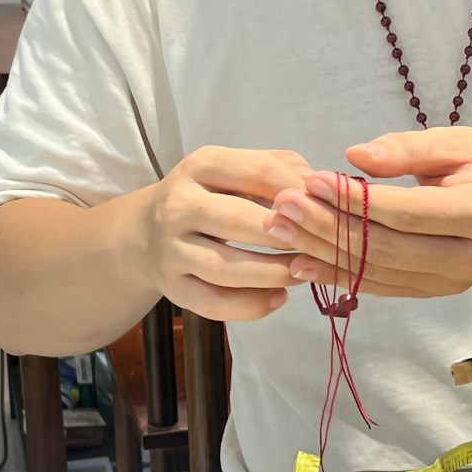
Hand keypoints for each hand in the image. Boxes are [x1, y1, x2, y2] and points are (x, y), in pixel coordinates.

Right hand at [135, 146, 312, 319]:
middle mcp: (178, 205)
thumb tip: (317, 180)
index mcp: (199, 166)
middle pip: (241, 221)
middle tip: (320, 245)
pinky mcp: (172, 288)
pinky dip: (252, 306)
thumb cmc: (207, 197)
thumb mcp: (232, 169)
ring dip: (274, 273)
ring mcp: (171, 249)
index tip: (327, 204)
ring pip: (228, 268)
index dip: (299, 190)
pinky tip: (279, 297)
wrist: (144, 233)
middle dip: (288, 235)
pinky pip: (215, 303)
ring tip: (304, 272)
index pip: (258, 172)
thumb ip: (276, 166)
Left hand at [264, 127, 471, 297]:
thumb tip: (355, 157)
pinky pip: (382, 287)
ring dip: (325, 253)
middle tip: (284, 206)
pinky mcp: (437, 291)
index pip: (407, 212)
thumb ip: (406, 149)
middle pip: (388, 248)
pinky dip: (340, 275)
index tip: (312, 179)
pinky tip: (303, 261)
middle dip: (329, 228)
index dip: (355, 200)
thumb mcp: (456, 141)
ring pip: (380, 273)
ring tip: (282, 229)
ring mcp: (454, 282)